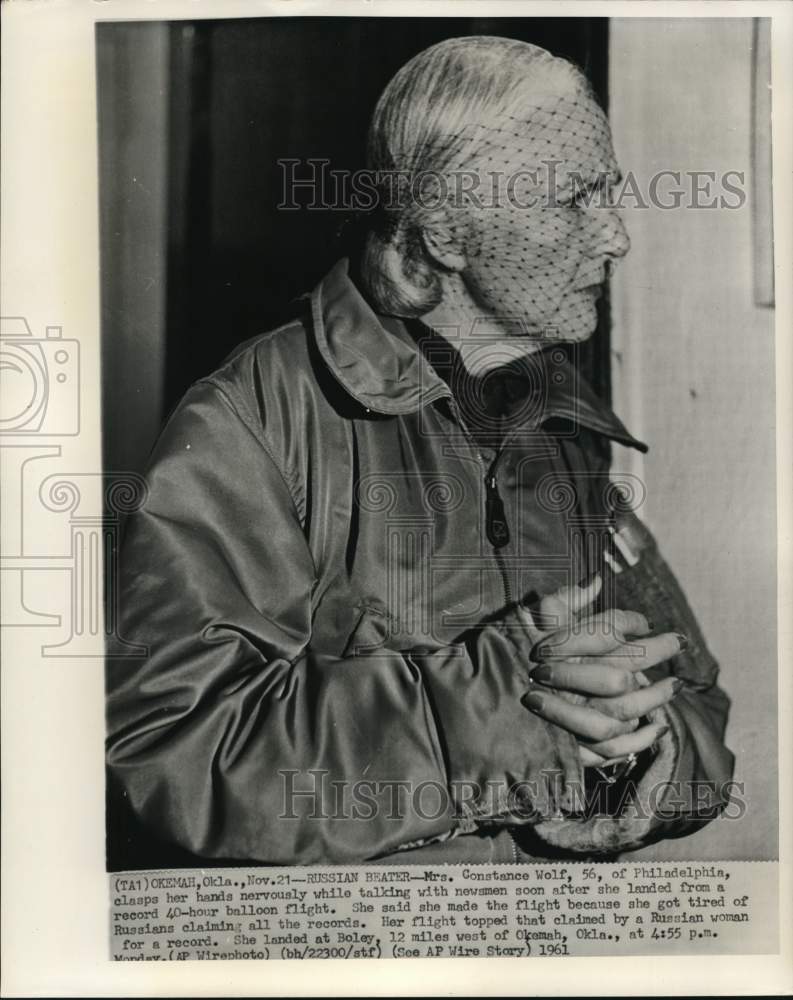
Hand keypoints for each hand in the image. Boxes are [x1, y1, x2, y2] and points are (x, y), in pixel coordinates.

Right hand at [518, 576, 685, 766]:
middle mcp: (567, 682)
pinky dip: (640, 739)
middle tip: (679, 642)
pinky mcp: (570, 746)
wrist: (473, 703)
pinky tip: (658, 726)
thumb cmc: (502, 656)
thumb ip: (563, 601)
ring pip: (624, 708)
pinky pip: (613, 747)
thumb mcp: (527, 620)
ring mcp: (570, 717)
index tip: (644, 622)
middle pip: (624, 668)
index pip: (608, 629)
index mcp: (558, 648)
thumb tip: (595, 582)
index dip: (632, 622)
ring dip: (655, 696)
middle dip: (657, 652)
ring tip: (675, 685)